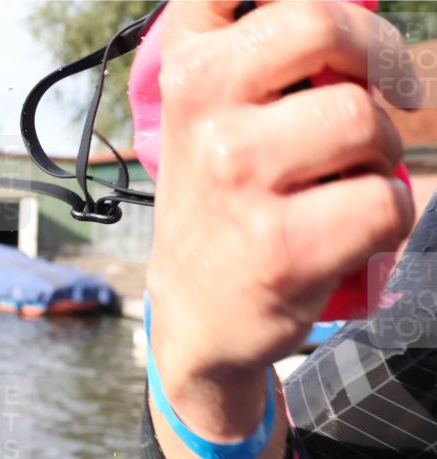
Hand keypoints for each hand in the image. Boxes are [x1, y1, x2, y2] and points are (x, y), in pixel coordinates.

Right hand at [148, 0, 417, 442]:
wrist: (195, 312)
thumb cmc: (221, 199)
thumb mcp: (210, 116)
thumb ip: (259, 53)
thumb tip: (356, 10)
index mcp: (187, 69)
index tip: (329, 27)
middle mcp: (201, 114)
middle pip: (325, 25)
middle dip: (377, 55)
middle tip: (387, 89)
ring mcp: (237, 178)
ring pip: (363, 119)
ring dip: (379, 152)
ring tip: (344, 180)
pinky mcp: (280, 246)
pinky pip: (384, 200)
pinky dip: (384, 216)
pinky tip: (345, 230)